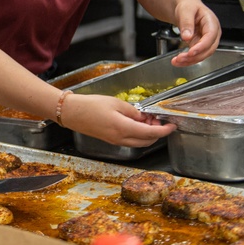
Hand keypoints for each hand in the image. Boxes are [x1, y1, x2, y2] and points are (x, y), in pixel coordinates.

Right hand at [60, 93, 175, 147]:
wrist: (71, 113)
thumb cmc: (90, 105)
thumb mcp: (115, 102)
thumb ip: (132, 111)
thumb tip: (143, 117)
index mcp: (123, 128)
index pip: (151, 133)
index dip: (164, 130)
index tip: (172, 125)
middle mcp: (121, 139)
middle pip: (147, 141)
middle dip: (157, 132)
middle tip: (158, 119)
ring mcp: (115, 141)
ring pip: (140, 142)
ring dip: (148, 134)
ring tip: (147, 119)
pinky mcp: (111, 140)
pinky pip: (130, 140)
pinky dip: (138, 134)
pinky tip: (135, 123)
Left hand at [170, 1, 221, 65]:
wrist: (185, 7)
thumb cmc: (188, 5)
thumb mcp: (186, 10)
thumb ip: (186, 22)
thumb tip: (187, 36)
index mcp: (211, 22)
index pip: (210, 37)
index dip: (202, 46)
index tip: (191, 52)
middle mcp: (212, 33)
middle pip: (208, 49)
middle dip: (195, 56)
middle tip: (181, 58)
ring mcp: (207, 40)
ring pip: (202, 54)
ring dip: (190, 60)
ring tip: (177, 61)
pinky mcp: (200, 45)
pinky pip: (196, 55)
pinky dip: (188, 59)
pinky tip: (178, 61)